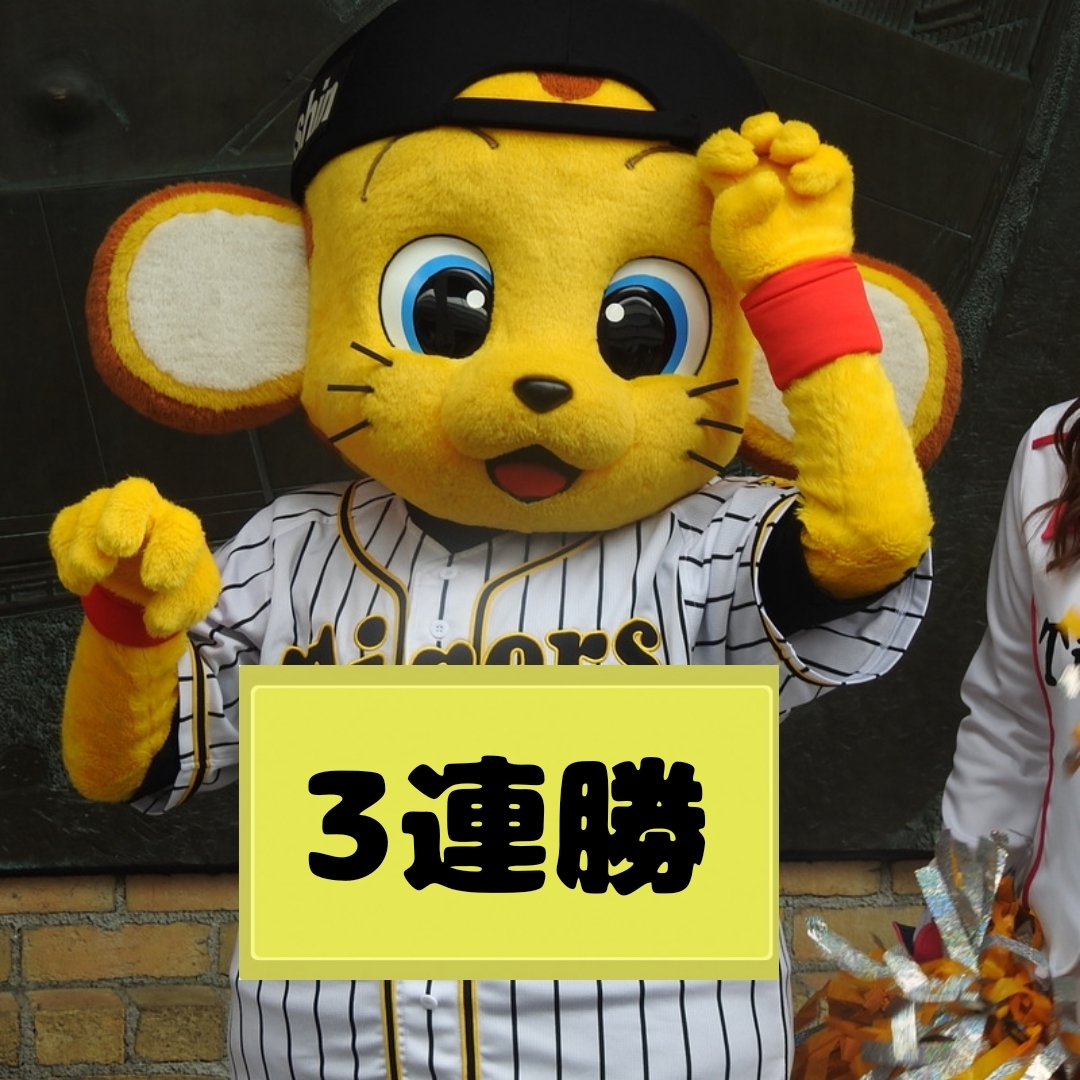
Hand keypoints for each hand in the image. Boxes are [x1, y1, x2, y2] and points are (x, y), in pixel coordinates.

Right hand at [49, 478, 219, 638]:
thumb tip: (157, 622)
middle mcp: (146, 509)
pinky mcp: (78, 523)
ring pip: (93, 509)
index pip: (180, 527)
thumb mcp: (191, 598)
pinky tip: (80, 582)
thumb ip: (181, 607)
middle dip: (122, 517)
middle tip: (117, 547)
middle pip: (134, 493)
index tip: (157, 583)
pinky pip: (65, 527)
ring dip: (87, 543)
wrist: (147, 580)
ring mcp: (109, 511)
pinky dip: (66, 554)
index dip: (168, 551)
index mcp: (179, 526)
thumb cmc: (173, 579)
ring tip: (94, 575)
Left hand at [697, 112, 854, 293]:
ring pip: (796, 134)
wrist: (793, 279)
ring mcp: (797, 171)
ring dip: (792, 137)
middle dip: (760, 127)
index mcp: (732, 180)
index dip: (726, 145)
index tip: (739, 160)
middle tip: (761, 144)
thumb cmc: (754, 258)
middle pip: (760, 129)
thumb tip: (771, 181)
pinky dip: (819, 166)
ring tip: (789, 158)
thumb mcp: (729, 234)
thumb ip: (738, 201)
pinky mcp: (828, 178)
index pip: (721, 146)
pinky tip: (806, 185)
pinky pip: (827, 157)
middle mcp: (764, 170)